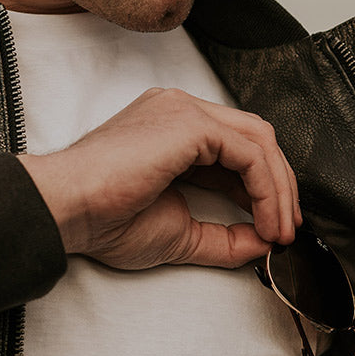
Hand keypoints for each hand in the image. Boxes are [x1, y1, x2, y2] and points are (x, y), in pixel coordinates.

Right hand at [17, 87, 299, 269]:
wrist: (67, 211)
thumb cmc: (103, 219)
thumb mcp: (178, 234)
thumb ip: (223, 238)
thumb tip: (264, 244)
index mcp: (172, 131)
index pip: (236, 150)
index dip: (262, 190)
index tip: (272, 230)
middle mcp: (180, 111)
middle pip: (255, 138)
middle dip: (280, 187)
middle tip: (286, 231)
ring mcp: (184, 111)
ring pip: (258, 140)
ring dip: (279, 189)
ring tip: (280, 231)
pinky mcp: (189, 123)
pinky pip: (249, 150)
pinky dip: (267, 187)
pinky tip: (265, 218)